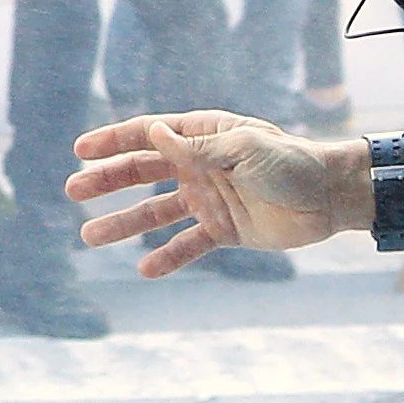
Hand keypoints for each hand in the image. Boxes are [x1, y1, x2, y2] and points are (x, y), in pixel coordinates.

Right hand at [62, 110, 373, 271]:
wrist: (331, 198)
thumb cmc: (291, 163)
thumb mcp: (243, 149)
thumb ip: (197, 147)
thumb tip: (153, 134)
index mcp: (203, 136)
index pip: (149, 135)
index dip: (113, 141)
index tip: (80, 151)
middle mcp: (200, 166)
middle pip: (142, 173)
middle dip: (106, 181)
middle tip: (72, 191)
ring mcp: (209, 199)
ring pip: (155, 213)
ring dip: (123, 223)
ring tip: (89, 237)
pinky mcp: (223, 230)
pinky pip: (187, 244)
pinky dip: (167, 256)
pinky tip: (144, 268)